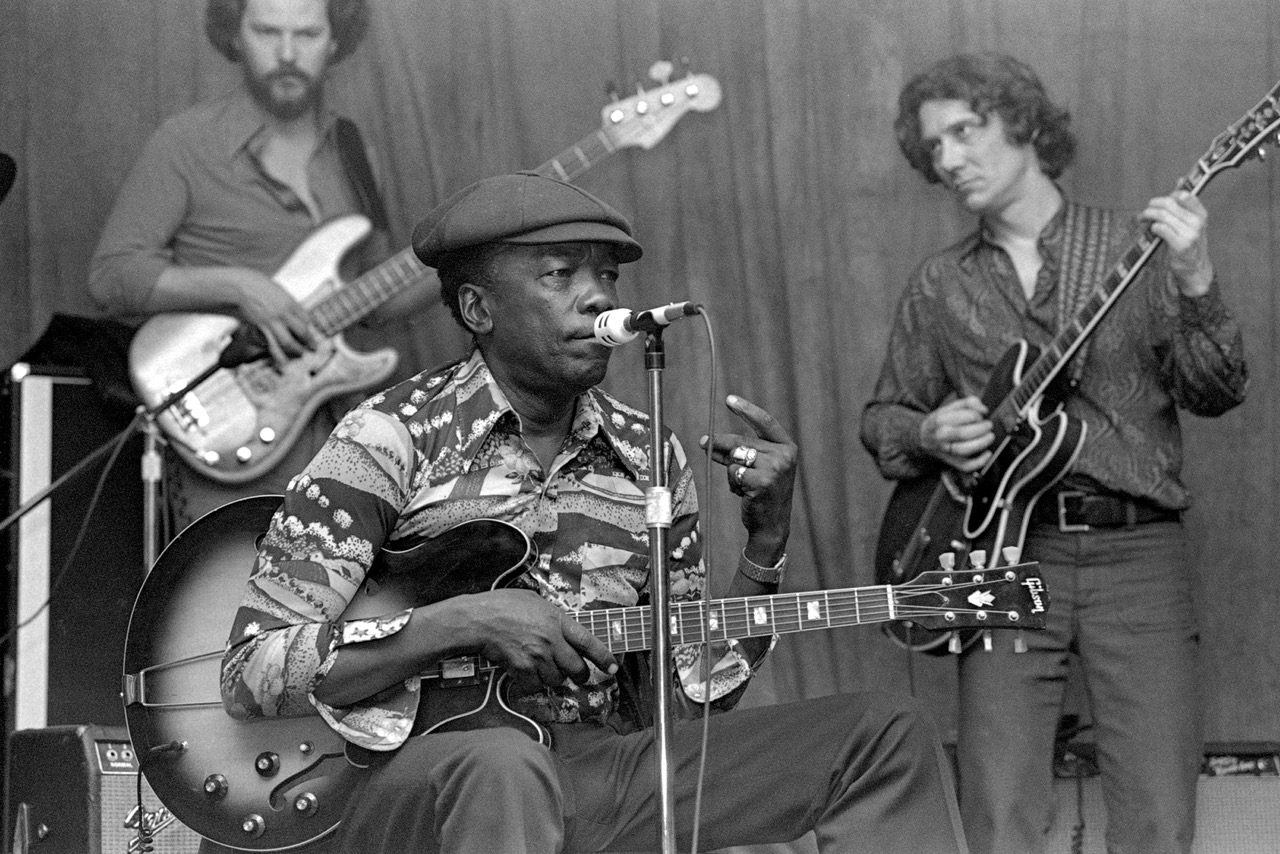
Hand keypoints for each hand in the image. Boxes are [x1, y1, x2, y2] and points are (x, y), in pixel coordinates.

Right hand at [232, 269, 317, 364]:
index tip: (311, 334)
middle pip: (302, 332)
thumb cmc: (258, 286)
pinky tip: (280, 357)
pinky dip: (276, 352)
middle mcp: (284, 313)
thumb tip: (295, 315)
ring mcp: (273, 321)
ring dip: (295, 351)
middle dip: (308, 342)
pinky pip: (271, 343)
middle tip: (312, 348)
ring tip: (299, 355)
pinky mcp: (261, 327)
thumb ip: (287, 304)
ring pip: (288, 342)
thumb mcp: (278, 292)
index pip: (306, 319)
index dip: (309, 328)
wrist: (240, 286)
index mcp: (290, 302)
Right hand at [462, 589, 617, 695]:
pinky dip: (533, 685)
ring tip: (543, 669)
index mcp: (558, 620)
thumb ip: (553, 616)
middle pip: (577, 669)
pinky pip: (536, 687)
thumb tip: (563, 627)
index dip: (604, 657)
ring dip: (554, 679)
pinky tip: (526, 674)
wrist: (479, 619)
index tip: (613, 667)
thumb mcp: (535, 601)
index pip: (589, 642)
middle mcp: (551, 640)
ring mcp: (537, 657)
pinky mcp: (522, 670)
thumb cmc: (503, 605)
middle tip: (577, 674)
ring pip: (557, 680)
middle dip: (580, 675)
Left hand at [700, 395, 796, 557]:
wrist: (772, 525)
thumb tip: (707, 440)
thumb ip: (739, 451)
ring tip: (743, 484)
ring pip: (735, 457)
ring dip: (731, 471)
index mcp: (787, 447)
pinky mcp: (762, 482)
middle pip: (742, 440)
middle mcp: (784, 455)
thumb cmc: (763, 493)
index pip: (765, 422)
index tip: (729, 399)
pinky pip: (733, 473)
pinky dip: (733, 483)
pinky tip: (745, 493)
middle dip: (720, 443)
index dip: (747, 410)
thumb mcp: (758, 467)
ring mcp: (774, 469)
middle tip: (704, 442)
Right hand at [919, 396, 993, 472]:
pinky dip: (980, 461)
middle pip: (964, 433)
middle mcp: (941, 436)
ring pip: (965, 450)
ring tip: (989, 436)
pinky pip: (966, 466)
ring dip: (982, 443)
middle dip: (982, 428)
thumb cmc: (940, 421)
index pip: (965, 417)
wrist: (923, 438)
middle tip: (988, 425)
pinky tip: (987, 453)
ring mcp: (945, 450)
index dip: (977, 415)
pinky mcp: (951, 462)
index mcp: (940, 419)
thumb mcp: (949, 407)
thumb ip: (968, 403)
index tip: (980, 415)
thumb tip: (983, 409)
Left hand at [1142, 190, 1212, 296]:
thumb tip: (1180, 179)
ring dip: (1147, 215)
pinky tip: (1151, 231)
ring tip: (1142, 219)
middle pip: (1169, 204)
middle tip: (1144, 212)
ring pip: (1162, 215)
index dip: (1168, 196)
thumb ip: (1185, 202)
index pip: (1184, 195)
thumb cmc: (1189, 243)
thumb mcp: (1191, 221)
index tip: (1158, 203)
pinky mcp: (1180, 245)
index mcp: (1201, 213)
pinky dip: (1152, 227)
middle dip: (1152, 205)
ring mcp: (1190, 234)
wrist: (1194, 268)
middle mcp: (1197, 222)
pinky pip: (1160, 228)